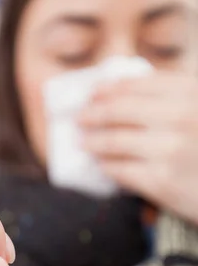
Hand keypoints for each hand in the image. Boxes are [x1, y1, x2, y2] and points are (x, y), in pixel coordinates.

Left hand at [80, 73, 197, 222]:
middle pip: (120, 110)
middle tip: (79, 118)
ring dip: (93, 141)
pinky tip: (101, 165)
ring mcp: (170, 149)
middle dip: (93, 114)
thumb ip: (170, 97)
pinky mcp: (161, 180)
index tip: (93, 93)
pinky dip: (106, 166)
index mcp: (190, 92)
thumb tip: (118, 91)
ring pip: (115, 141)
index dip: (109, 88)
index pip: (137, 85)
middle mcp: (181, 116)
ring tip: (82, 142)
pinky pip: (120, 169)